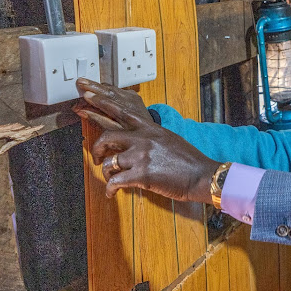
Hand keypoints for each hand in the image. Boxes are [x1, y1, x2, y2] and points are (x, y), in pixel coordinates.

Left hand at [73, 79, 218, 202]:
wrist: (202, 175)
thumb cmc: (189, 160)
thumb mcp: (170, 140)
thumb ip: (152, 137)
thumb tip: (140, 142)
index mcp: (151, 129)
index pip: (122, 112)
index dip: (102, 103)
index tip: (87, 96)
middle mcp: (144, 139)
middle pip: (107, 137)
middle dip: (96, 148)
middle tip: (95, 157)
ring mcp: (141, 156)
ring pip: (109, 162)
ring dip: (106, 173)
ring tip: (110, 179)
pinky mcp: (141, 174)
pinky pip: (115, 182)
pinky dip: (110, 189)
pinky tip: (112, 194)